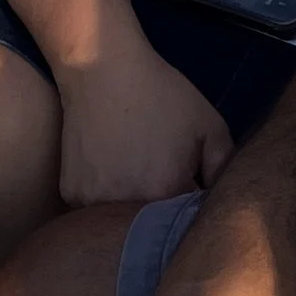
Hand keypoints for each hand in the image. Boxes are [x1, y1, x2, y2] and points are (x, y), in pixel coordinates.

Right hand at [57, 42, 233, 211]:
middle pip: (149, 226)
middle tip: (159, 173)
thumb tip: (223, 205)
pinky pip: (93, 209)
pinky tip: (108, 167)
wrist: (103, 68)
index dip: (188, 205)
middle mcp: (126, 207)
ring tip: (133, 168)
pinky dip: (102, 196)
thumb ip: (225, 169)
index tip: (187, 184)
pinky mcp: (70, 195)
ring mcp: (93, 204)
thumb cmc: (162, 94)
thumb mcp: (210, 125)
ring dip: (129, 206)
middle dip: (159, 210)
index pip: (184, 222)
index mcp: (166, 194)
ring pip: (119, 220)